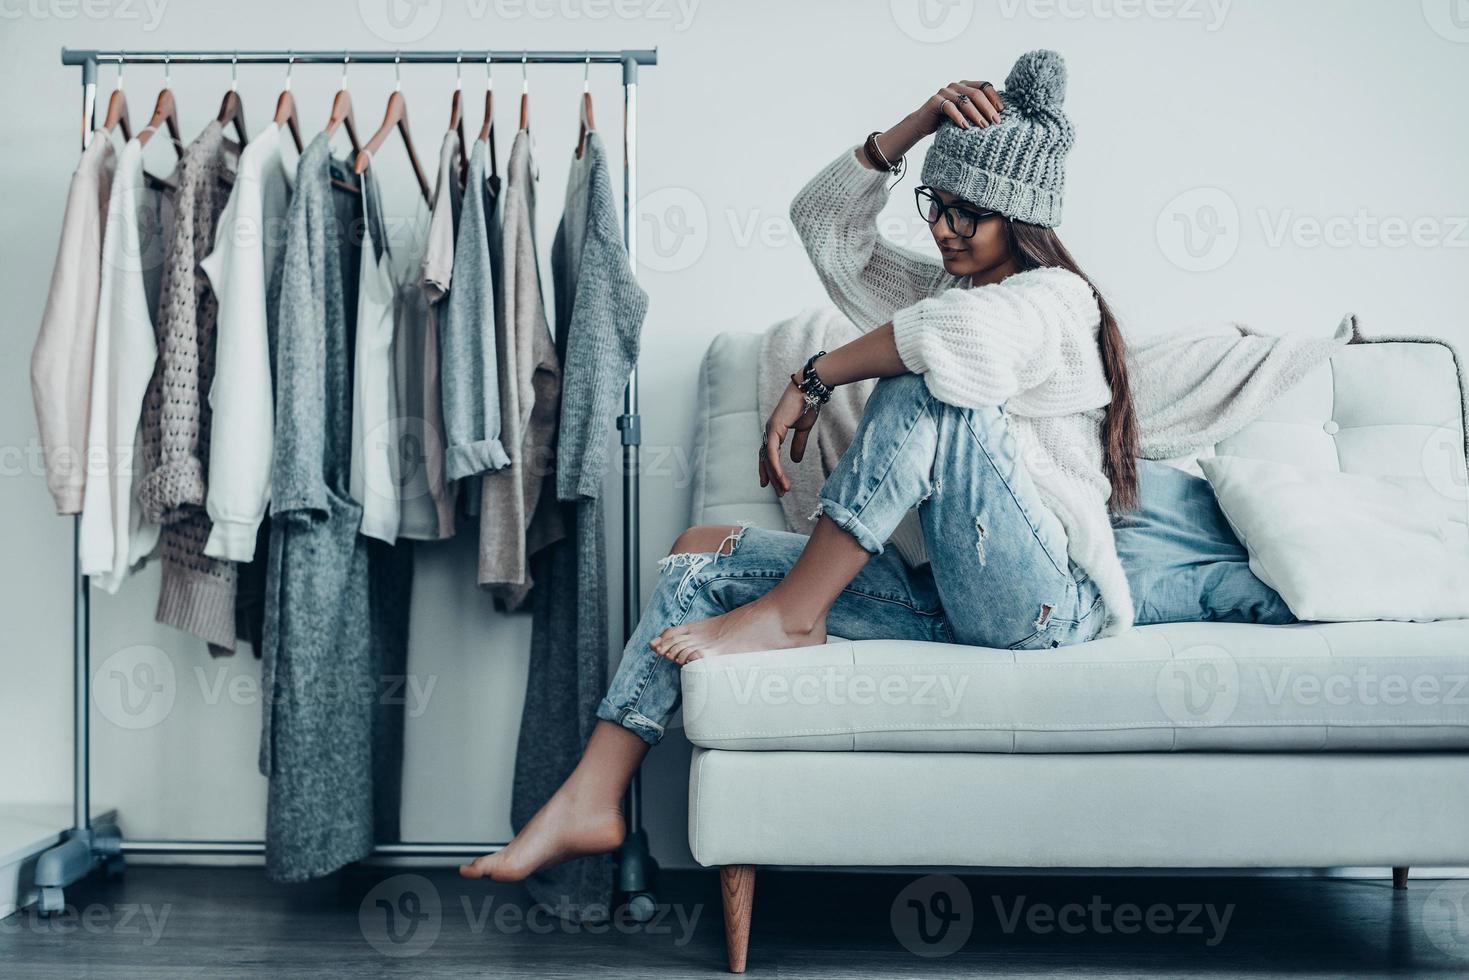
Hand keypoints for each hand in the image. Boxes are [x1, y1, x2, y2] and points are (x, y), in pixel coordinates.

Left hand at [759, 380, 820, 496]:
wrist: (810, 390)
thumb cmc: (807, 405)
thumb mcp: (803, 430)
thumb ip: (798, 445)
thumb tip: (795, 460)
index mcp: (775, 432)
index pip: (769, 455)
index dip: (769, 470)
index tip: (772, 485)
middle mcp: (769, 432)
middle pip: (766, 460)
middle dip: (772, 478)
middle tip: (779, 493)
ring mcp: (770, 430)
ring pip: (769, 460)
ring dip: (776, 476)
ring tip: (784, 490)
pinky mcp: (774, 429)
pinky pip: (772, 453)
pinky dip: (775, 467)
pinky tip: (780, 478)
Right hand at [917, 80, 1004, 134]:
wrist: (923, 123)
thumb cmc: (947, 120)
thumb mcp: (965, 113)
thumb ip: (978, 109)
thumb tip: (1000, 115)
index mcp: (966, 85)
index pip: (984, 86)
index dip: (994, 97)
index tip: (1002, 111)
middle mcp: (956, 85)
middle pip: (976, 94)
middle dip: (988, 108)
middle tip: (996, 122)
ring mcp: (945, 92)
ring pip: (964, 101)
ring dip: (976, 114)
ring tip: (983, 126)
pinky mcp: (935, 100)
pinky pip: (949, 108)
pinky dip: (959, 117)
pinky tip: (965, 127)